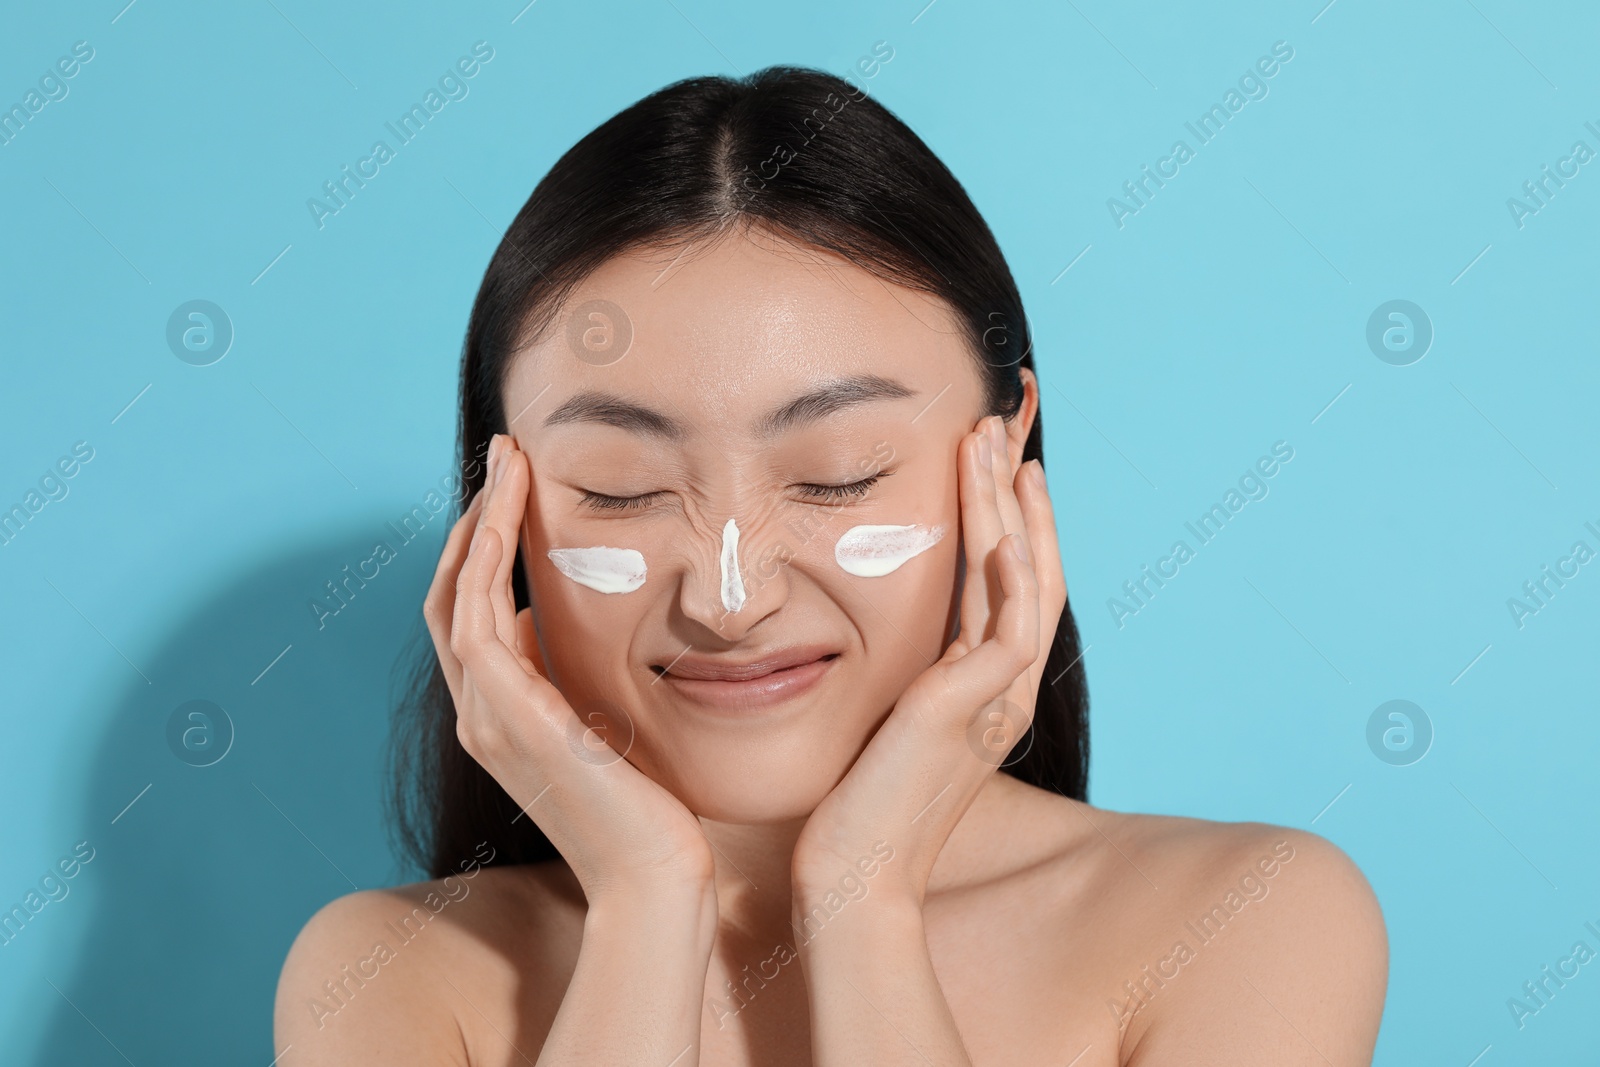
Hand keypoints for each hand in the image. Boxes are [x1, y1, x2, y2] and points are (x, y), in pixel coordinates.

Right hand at [424, 433, 715, 900]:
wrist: (654, 875)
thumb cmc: (647, 809)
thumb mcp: (600, 723)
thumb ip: (563, 679)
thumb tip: (538, 623)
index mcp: (501, 714)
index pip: (474, 613)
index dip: (484, 545)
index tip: (515, 487)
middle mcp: (480, 714)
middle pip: (452, 594)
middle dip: (475, 518)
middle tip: (504, 453)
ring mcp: (485, 718)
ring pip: (458, 595)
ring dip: (479, 520)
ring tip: (507, 460)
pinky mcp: (506, 717)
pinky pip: (478, 618)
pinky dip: (486, 559)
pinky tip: (509, 513)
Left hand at [790, 414, 1066, 902]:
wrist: (855, 878)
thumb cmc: (855, 807)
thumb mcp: (885, 723)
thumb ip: (900, 675)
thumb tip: (874, 631)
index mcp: (985, 691)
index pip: (1008, 587)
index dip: (1010, 521)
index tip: (998, 462)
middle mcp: (1004, 691)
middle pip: (1030, 570)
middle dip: (1017, 494)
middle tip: (1006, 425)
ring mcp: (997, 702)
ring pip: (1023, 583)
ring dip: (1011, 509)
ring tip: (997, 441)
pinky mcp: (974, 712)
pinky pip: (1008, 630)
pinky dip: (1010, 574)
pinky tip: (1000, 523)